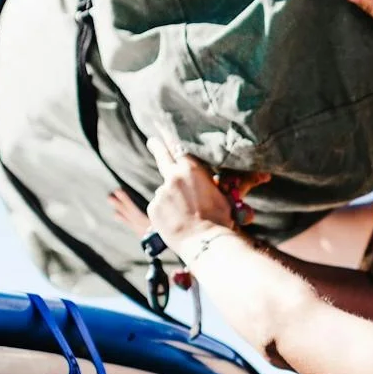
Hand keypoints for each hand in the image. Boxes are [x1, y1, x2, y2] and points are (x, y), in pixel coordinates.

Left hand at [115, 137, 239, 250]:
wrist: (205, 243)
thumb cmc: (219, 221)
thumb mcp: (220, 195)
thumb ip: (207, 184)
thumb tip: (205, 183)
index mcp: (191, 169)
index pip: (177, 147)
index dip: (169, 138)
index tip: (161, 130)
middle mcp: (173, 177)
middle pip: (161, 156)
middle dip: (157, 146)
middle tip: (152, 140)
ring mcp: (161, 192)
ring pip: (165, 191)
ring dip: (171, 198)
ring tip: (185, 215)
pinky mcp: (153, 208)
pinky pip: (159, 207)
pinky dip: (166, 213)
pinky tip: (177, 222)